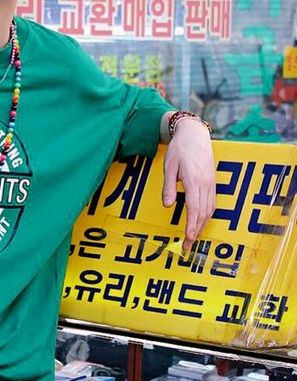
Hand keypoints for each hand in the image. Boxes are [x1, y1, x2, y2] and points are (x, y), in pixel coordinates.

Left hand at [162, 118, 215, 246]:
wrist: (195, 134)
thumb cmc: (180, 149)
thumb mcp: (169, 167)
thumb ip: (169, 187)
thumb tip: (168, 205)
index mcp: (194, 180)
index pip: (194, 208)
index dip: (191, 225)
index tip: (188, 238)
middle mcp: (205, 183)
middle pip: (203, 213)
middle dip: (196, 231)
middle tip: (187, 246)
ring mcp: (211, 183)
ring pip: (209, 210)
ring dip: (202, 225)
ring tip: (193, 238)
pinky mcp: (212, 182)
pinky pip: (212, 203)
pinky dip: (207, 216)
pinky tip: (201, 222)